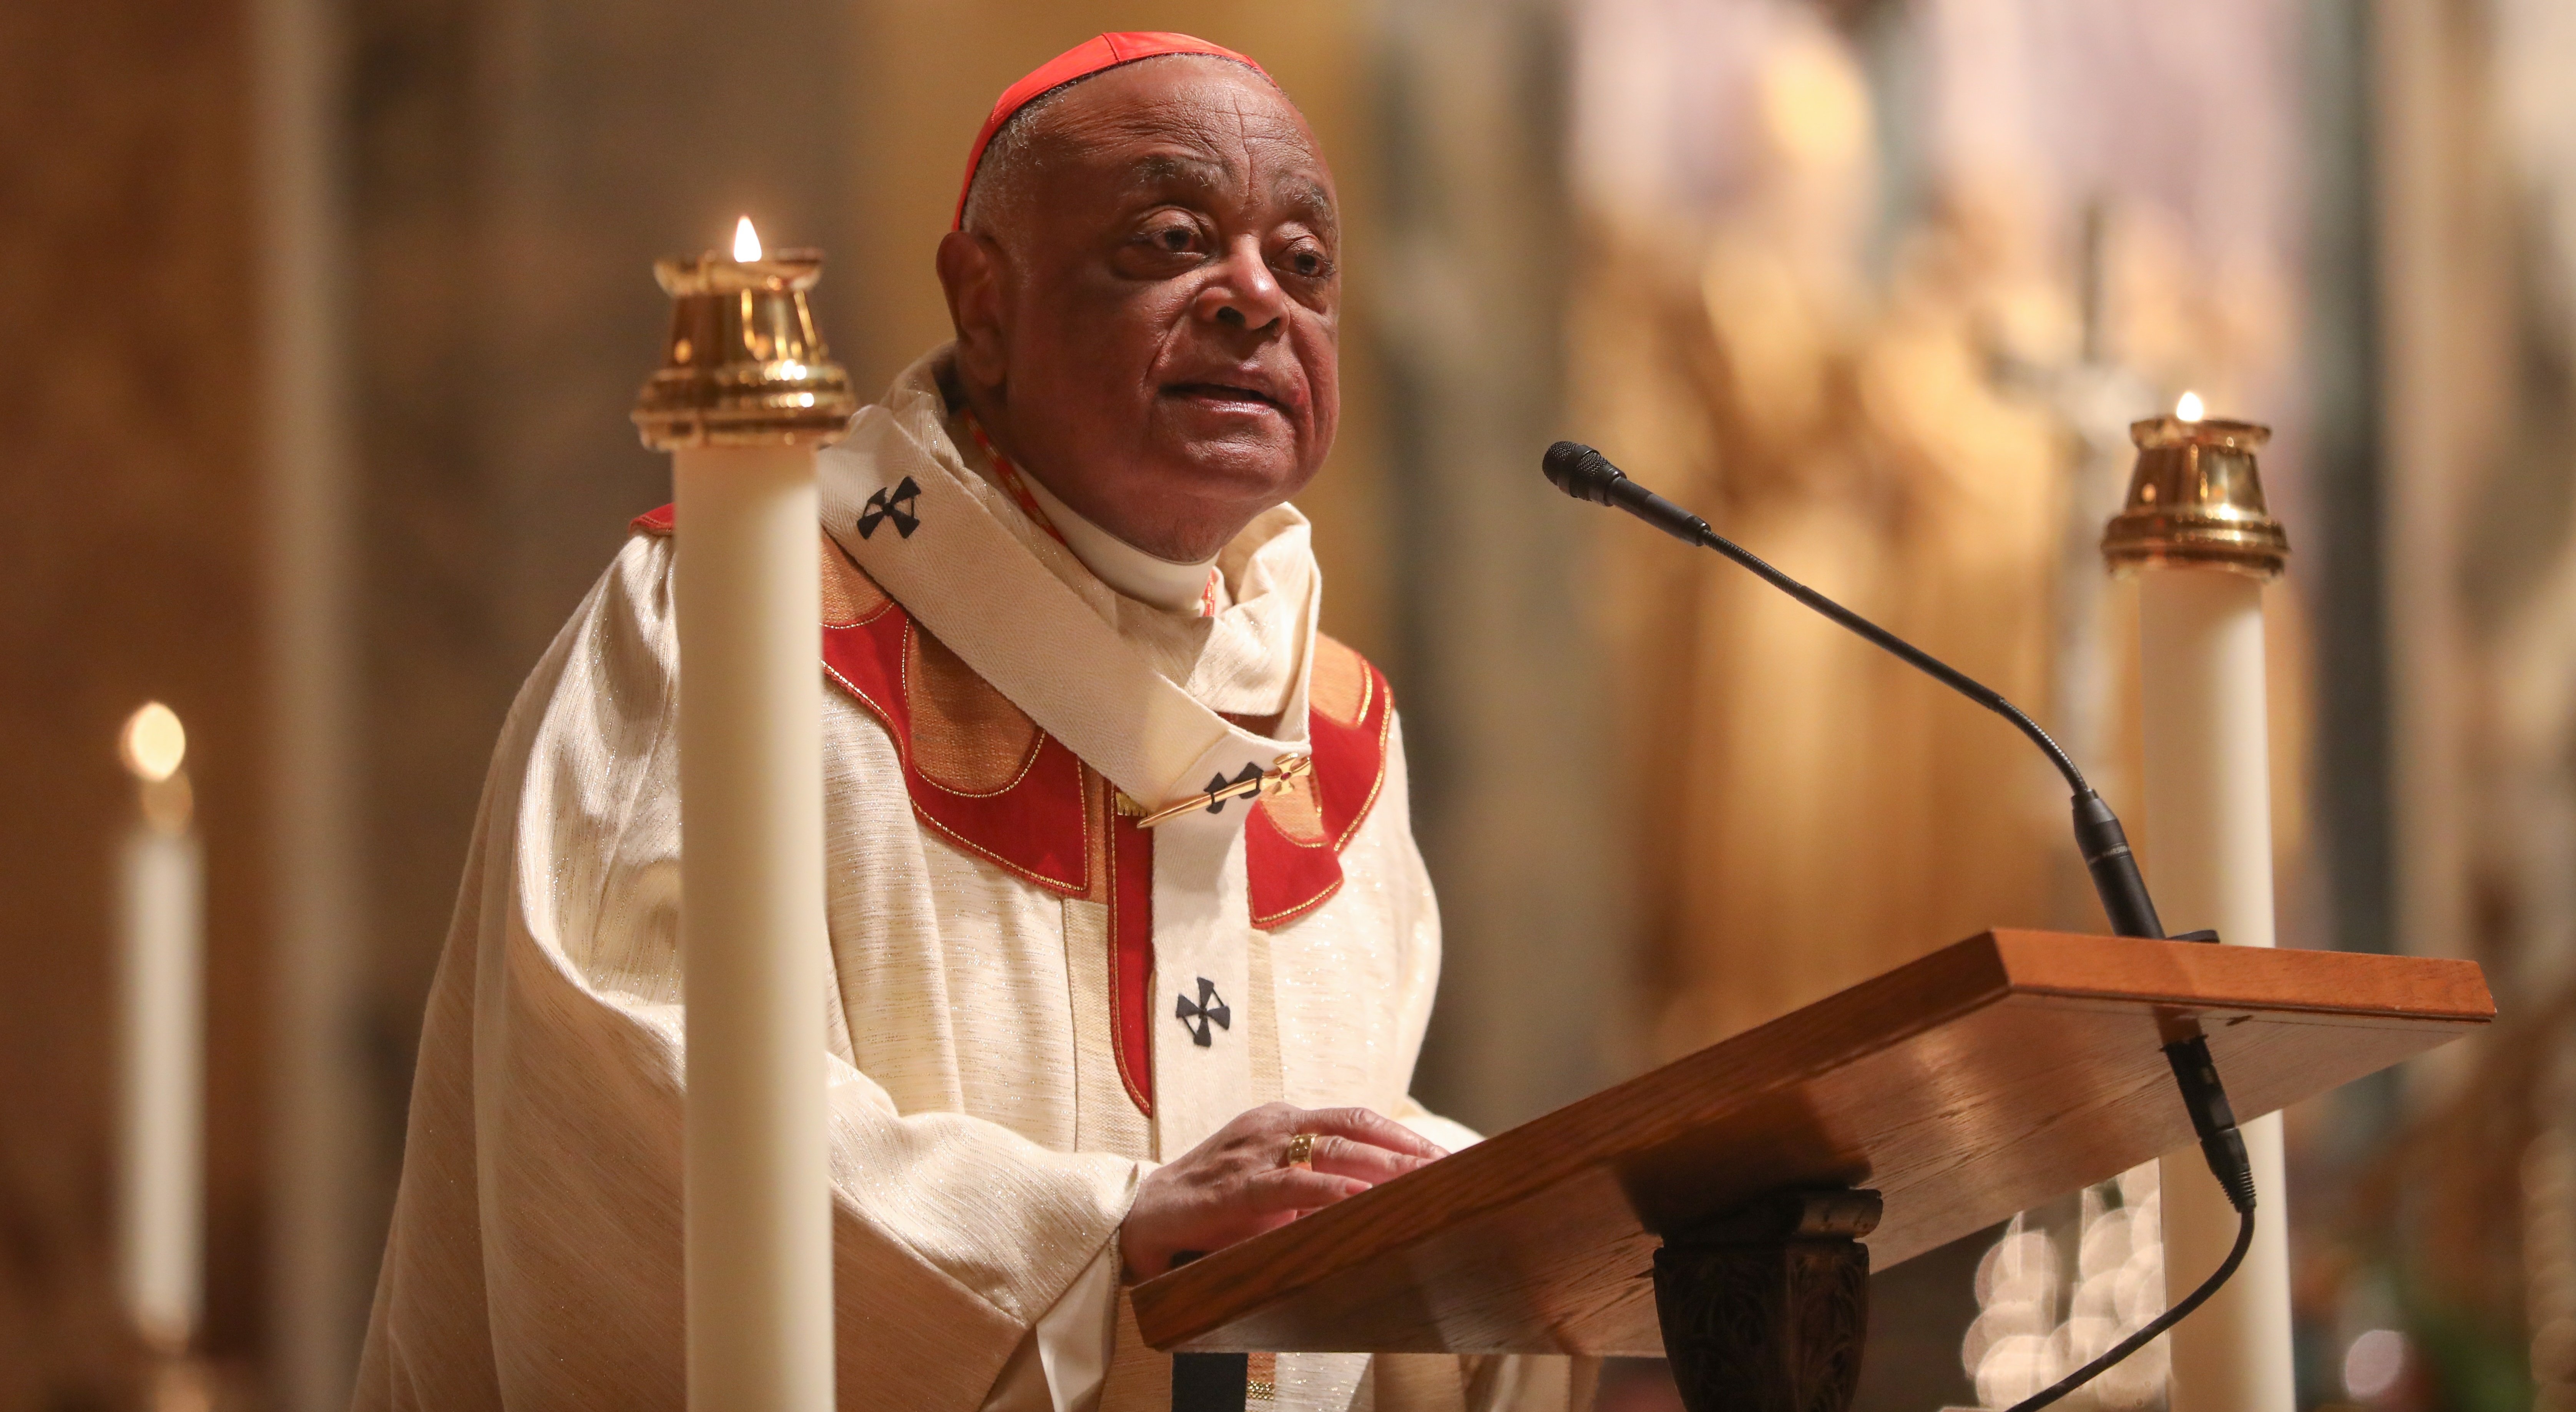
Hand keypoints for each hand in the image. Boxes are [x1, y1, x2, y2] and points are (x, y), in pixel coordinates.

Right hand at [1119, 1102, 1445, 1279]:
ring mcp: (1253, 1152)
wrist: (1140, 1217)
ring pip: (1331, 1149)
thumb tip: (1376, 1207)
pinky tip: (1362, 1198)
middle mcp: (1272, 1127)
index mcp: (1282, 1122)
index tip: (1445, 1156)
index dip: (1401, 1135)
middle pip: (1354, 1129)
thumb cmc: (1211, 1208)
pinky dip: (1331, 1189)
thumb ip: (1314, 1189)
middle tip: (1453, 1170)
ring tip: (1426, 1181)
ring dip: (1384, 1166)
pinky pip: (1291, 1184)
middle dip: (1408, 1149)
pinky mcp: (1234, 1187)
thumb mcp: (1271, 1191)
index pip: (1355, 1119)